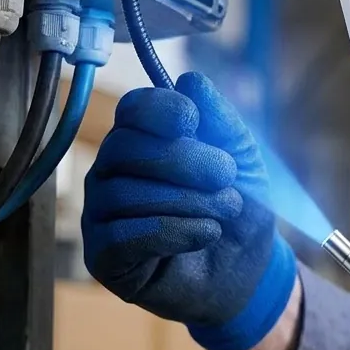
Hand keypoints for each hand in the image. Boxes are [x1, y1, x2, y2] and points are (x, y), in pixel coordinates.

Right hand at [82, 72, 296, 349]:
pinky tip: (206, 234)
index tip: (193, 121)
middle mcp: (111, 173)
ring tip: (226, 211)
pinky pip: (124, 235)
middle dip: (184, 159)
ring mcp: (101, 215)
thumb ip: (220, 118)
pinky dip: (173, 231)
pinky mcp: (103, 258)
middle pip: (125, 147)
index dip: (159, 109)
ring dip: (189, 200)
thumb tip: (190, 79)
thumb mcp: (241, 157)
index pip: (131, 110)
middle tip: (226, 176)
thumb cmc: (237, 208)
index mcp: (141, 141)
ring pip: (126, 192)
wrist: (248, 270)